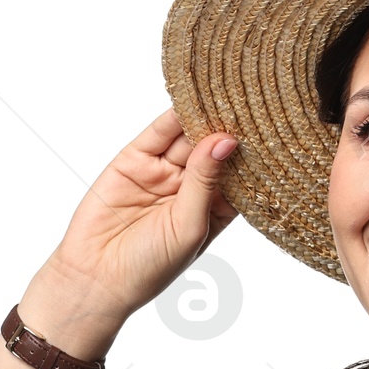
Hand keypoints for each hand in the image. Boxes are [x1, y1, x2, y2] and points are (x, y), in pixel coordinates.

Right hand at [36, 109, 239, 347]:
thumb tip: (226, 140)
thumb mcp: (189, 225)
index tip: (272, 130)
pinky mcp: (135, 160)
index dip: (252, 155)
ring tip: (225, 93)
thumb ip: (206, 181)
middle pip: (215, 151)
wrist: (96, 275)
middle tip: (252, 103)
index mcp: (213, 210)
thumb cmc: (150, 265)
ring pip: (188, 137)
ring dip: (204, 117)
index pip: (239, 176)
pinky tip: (191, 97)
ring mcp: (163, 172)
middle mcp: (190, 188)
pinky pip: (158, 133)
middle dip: (230, 129)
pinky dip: (173, 115)